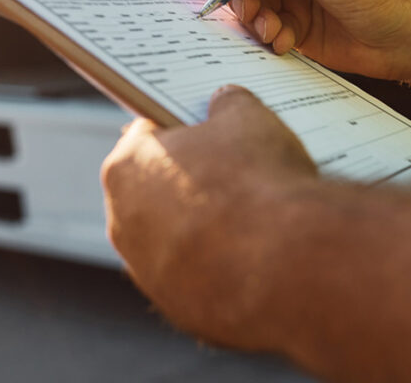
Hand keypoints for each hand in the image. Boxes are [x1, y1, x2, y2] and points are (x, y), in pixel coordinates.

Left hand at [101, 85, 316, 345]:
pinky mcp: (180, 309)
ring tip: (250, 212)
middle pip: (156, 187)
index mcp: (127, 167)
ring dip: (201, 226)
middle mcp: (124, 223)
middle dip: (189, 176)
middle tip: (231, 166)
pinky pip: (197, 277)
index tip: (201, 124)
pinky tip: (255, 252)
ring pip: (174, 238)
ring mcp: (149, 273)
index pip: (146, 134)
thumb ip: (228, 103)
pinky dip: (219, 266)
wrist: (286, 262)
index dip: (178, 125)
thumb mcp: (247, 116)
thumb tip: (227, 101)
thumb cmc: (256, 181)